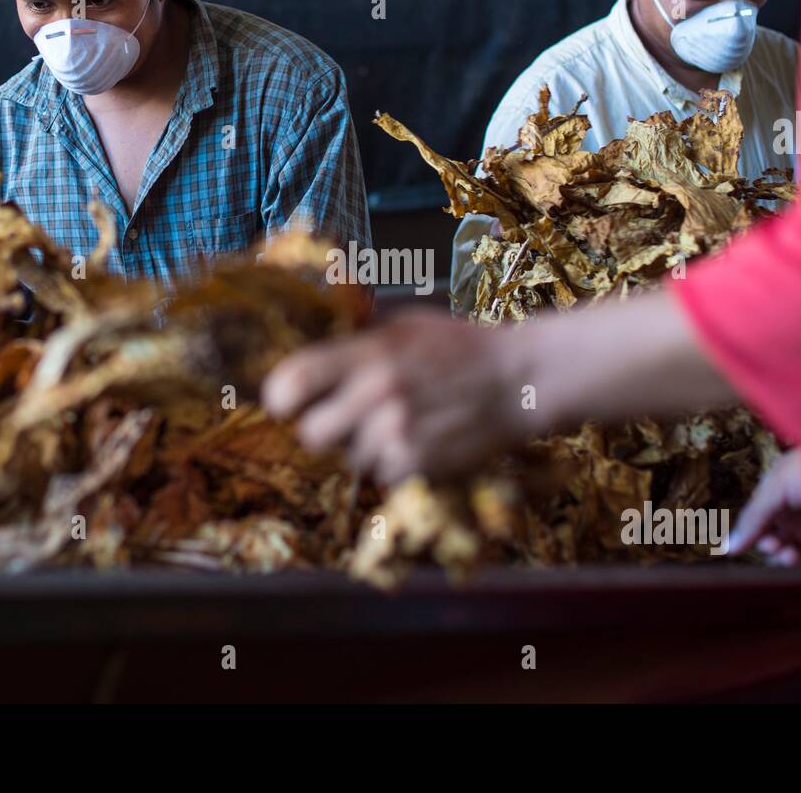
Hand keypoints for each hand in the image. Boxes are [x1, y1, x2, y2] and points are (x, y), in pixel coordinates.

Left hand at [261, 309, 533, 484]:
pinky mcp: (419, 465)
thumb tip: (307, 351)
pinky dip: (395, 466)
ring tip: (401, 425)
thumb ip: (358, 340)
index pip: (293, 380)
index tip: (287, 402)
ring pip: (350, 459)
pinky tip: (420, 441)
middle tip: (347, 420)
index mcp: (371, 352)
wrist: (519, 380)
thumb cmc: (459, 347)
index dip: (281, 397)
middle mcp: (379, 393)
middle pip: (310, 434)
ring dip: (367, 448)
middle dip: (324, 430)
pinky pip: (383, 475)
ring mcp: (399, 433)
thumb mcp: (406, 325)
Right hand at [728, 447, 800, 564]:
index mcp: (780, 485)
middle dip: (771, 545)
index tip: (765, 543)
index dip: (757, 532)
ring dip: (785, 554)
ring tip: (790, 556)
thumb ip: (753, 518)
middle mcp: (797, 502)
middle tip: (778, 548)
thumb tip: (727, 549)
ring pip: (793, 544)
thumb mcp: (775, 488)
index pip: (760, 515)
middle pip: (774, 532)